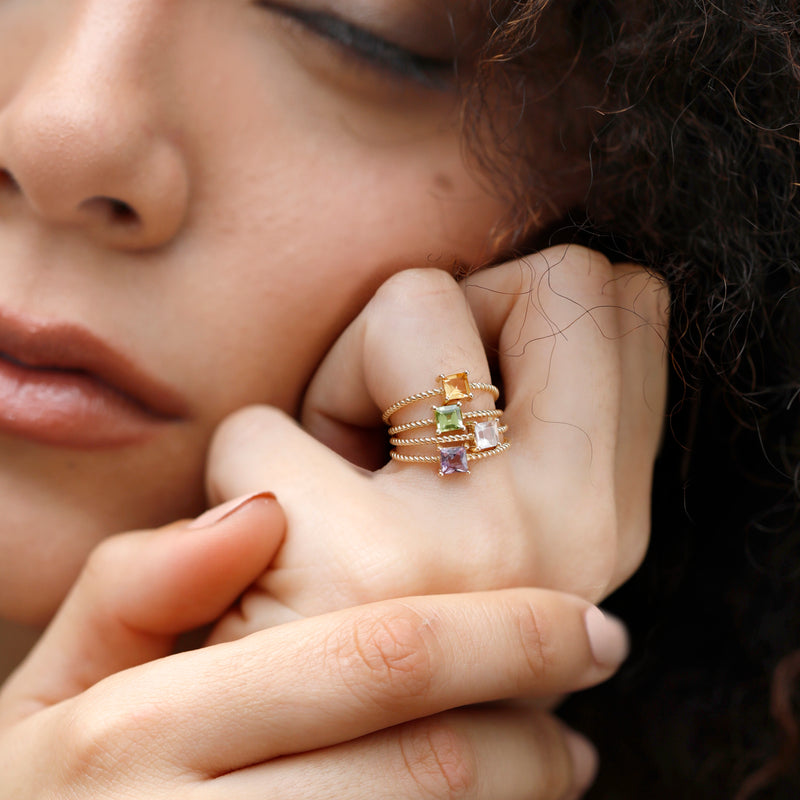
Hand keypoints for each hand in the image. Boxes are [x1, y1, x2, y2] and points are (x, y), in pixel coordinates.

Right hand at [0, 501, 626, 798]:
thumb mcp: (47, 689)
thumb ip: (135, 588)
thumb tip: (262, 511)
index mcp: (140, 731)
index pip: (375, 659)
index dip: (503, 635)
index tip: (584, 620)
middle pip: (429, 766)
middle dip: (535, 724)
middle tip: (590, 687)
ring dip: (521, 794)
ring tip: (560, 755)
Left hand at [205, 245, 667, 635]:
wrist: (302, 745)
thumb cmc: (379, 598)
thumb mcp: (494, 513)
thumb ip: (536, 414)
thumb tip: (535, 288)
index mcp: (609, 512)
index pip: (621, 302)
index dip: (520, 314)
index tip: (464, 386)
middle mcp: (574, 528)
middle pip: (560, 276)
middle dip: (460, 315)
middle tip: (404, 408)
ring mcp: (472, 549)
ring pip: (414, 302)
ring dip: (344, 374)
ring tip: (336, 481)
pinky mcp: (354, 566)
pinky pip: (265, 422)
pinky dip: (249, 462)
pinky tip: (271, 547)